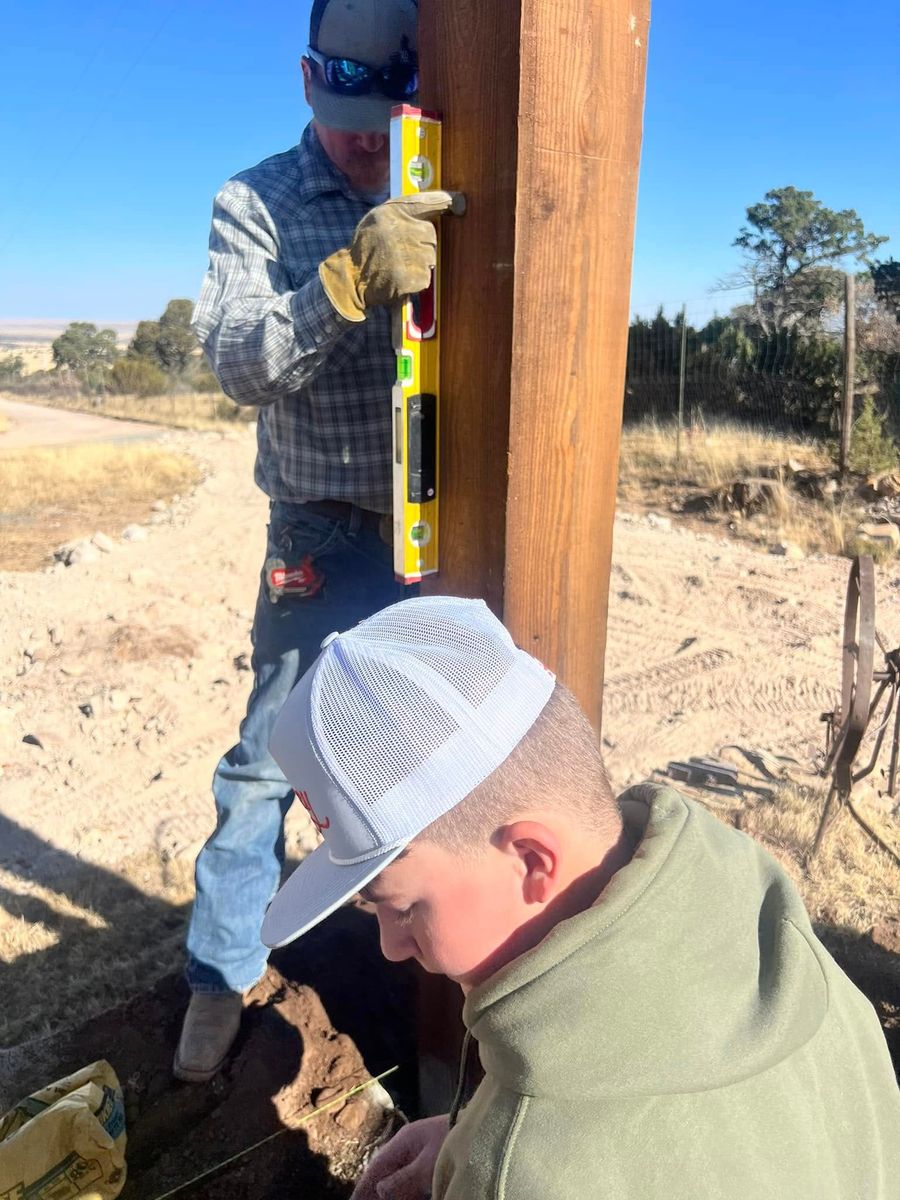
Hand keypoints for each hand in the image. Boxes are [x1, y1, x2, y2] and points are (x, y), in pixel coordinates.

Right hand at [319, 192, 452, 321]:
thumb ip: (403, 211)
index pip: (423, 202)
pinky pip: (426, 277)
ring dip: (421, 264)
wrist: (352, 279)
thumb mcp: (378, 220)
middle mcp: (398, 231)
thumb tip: (441, 203)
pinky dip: (417, 280)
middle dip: (423, 245)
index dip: (441, 202)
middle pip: (431, 235)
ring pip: (431, 257)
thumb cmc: (368, 248)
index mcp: (389, 213)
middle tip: (404, 253)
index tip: (456, 202)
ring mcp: (404, 255)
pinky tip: (401, 278)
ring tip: (400, 265)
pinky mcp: (409, 277)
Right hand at [350, 1114, 449, 1199]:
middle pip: (387, 1172)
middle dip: (374, 1190)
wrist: (483, 1132)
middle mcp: (410, 1145)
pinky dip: (407, 1190)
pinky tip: (406, 1197)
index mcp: (404, 1140)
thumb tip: (380, 1189)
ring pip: (400, 1176)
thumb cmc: (455, 1144)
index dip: (364, 1185)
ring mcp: (423, 1152)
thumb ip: (403, 1179)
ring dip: (391, 1192)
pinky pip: (415, 1179)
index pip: (377, 1165)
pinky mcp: (436, 1160)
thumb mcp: (427, 1165)